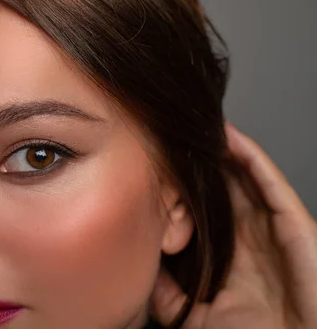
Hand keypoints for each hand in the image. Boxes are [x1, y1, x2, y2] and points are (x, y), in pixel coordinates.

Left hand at [150, 122, 316, 327]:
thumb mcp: (193, 315)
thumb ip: (166, 290)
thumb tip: (141, 262)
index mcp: (226, 253)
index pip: (199, 208)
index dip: (179, 186)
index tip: (152, 165)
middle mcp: (248, 234)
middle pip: (218, 185)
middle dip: (195, 161)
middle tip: (168, 135)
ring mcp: (271, 225)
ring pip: (241, 176)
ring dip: (218, 151)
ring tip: (191, 126)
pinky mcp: (294, 221)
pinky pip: (268, 180)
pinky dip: (248, 155)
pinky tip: (225, 136)